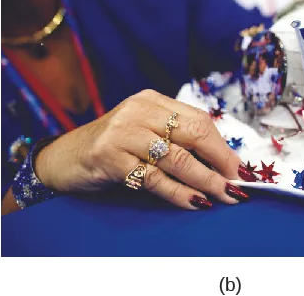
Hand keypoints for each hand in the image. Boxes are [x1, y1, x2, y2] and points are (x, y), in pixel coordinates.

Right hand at [34, 90, 247, 209]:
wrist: (62, 159)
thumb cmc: (109, 150)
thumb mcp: (141, 135)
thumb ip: (173, 140)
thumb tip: (222, 165)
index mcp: (150, 102)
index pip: (198, 120)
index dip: (223, 146)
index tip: (241, 170)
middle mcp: (137, 111)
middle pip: (193, 134)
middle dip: (221, 162)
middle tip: (238, 185)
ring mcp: (122, 133)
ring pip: (177, 158)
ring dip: (206, 181)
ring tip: (223, 197)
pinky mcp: (109, 157)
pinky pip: (154, 178)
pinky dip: (178, 193)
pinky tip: (194, 203)